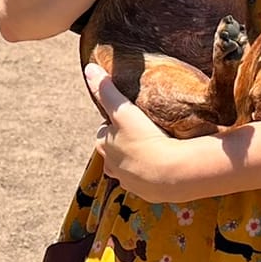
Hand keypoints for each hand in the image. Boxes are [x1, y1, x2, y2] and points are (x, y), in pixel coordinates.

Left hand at [86, 63, 204, 200]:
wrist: (171, 173)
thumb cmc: (144, 138)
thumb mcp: (123, 110)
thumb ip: (106, 90)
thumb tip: (89, 68)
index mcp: (104, 147)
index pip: (104, 133)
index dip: (115, 125)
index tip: (129, 119)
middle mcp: (112, 167)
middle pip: (114, 152)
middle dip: (124, 144)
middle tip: (143, 133)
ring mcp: (130, 182)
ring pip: (129, 169)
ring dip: (137, 161)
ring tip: (155, 150)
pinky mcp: (148, 193)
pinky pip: (147, 182)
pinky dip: (152, 174)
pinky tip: (165, 166)